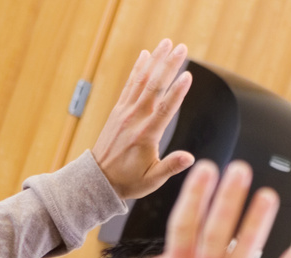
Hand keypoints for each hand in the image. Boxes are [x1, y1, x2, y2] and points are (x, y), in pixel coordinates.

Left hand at [91, 40, 197, 199]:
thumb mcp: (153, 179)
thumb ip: (171, 166)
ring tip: (167, 43)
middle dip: (169, 65)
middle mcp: (134, 119)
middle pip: (154, 86)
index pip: (165, 109)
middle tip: (182, 47)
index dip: (177, 92)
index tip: (188, 75)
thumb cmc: (129, 180)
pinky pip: (130, 84)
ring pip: (142, 80)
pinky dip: (138, 68)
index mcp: (146, 135)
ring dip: (155, 60)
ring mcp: (125, 111)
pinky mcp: (119, 110)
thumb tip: (190, 158)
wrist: (99, 178)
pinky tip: (145, 55)